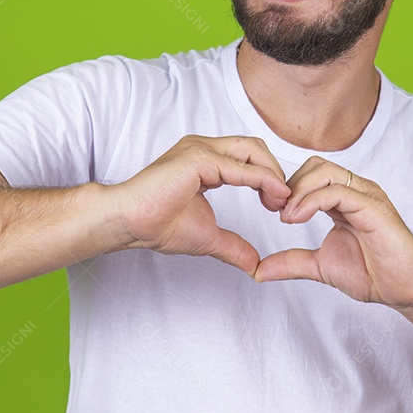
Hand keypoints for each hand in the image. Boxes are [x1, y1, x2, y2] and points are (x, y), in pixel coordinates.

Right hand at [108, 135, 290, 275]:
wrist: (130, 224)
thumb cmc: (157, 225)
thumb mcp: (208, 236)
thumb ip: (233, 246)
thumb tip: (254, 265)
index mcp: (205, 159)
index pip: (248, 156)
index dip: (269, 176)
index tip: (277, 205)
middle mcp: (204, 148)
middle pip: (255, 147)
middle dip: (275, 172)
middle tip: (282, 203)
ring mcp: (200, 149)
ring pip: (252, 149)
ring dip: (272, 174)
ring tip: (279, 201)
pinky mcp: (198, 159)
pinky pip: (240, 167)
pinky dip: (263, 180)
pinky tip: (274, 196)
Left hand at [254, 156, 412, 309]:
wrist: (407, 291)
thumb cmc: (374, 274)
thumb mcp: (320, 266)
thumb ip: (292, 262)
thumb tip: (259, 270)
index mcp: (345, 199)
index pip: (311, 174)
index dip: (287, 188)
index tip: (271, 210)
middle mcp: (356, 192)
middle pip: (316, 165)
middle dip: (290, 184)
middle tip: (275, 211)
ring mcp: (367, 197)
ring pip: (326, 172)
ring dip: (299, 190)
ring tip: (286, 216)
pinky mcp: (374, 209)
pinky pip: (339, 192)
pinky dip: (312, 201)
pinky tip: (298, 219)